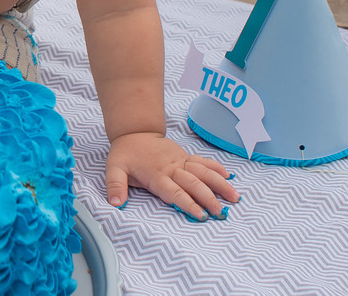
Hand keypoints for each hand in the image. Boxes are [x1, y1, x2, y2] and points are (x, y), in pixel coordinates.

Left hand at [105, 132, 238, 220]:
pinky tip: (228, 177)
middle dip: (209, 198)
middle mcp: (172, 168)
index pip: (175, 192)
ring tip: (234, 197)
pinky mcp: (185, 156)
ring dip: (219, 184)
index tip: (201, 215)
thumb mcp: (113, 168)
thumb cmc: (125, 153)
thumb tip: (116, 203)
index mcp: (156, 175)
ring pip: (204, 172)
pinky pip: (203, 162)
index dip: (188, 203)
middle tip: (221, 213)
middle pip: (194, 184)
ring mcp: (180, 161)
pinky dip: (216, 168)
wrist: (135, 131)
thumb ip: (115, 185)